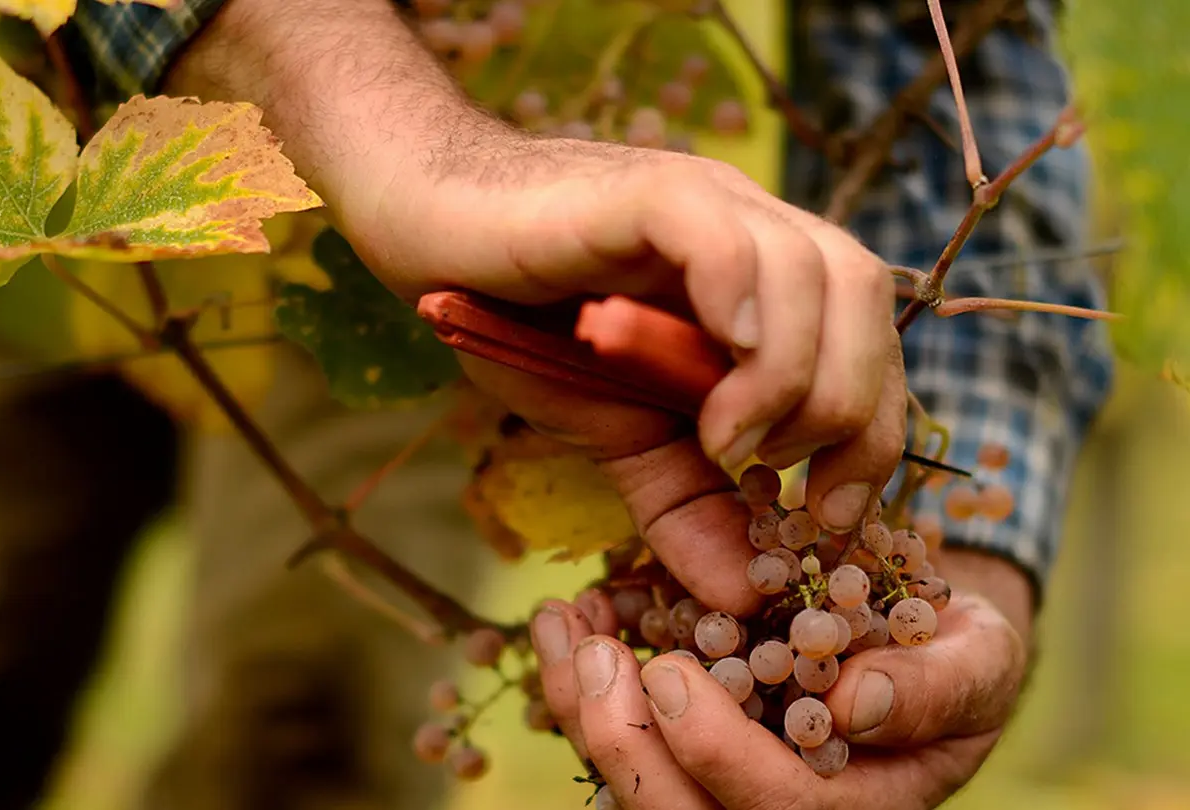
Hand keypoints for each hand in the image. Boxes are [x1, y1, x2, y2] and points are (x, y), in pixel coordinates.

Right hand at [169, 0, 902, 614]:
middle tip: (781, 481)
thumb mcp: (617, 434)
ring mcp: (706, 202)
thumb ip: (683, 503)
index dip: (874, 432)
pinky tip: (721, 359)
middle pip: (866, 298)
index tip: (825, 514)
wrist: (424, 232)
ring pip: (819, 268)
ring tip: (725, 440)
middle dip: (851, 408)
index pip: (869, 343)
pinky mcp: (644, 193)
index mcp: (763, 281)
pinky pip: (727, 237)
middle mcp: (753, 228)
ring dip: (795, 376)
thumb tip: (742, 599)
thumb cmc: (519, 318)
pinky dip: (746, 301)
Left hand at [528, 549, 1030, 808]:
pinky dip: (574, 683)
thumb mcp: (977, 658)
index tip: (671, 674)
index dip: (715, 756)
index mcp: (853, 809)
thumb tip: (857, 703)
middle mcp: (774, 808)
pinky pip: (613, 734)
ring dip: (578, 710)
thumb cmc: (955, 653)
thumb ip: (935, 685)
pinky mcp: (678, 746)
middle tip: (594, 656)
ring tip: (562, 625)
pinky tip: (563, 620)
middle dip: (623, 746)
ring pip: (631, 784)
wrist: (915, 638)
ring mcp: (720, 782)